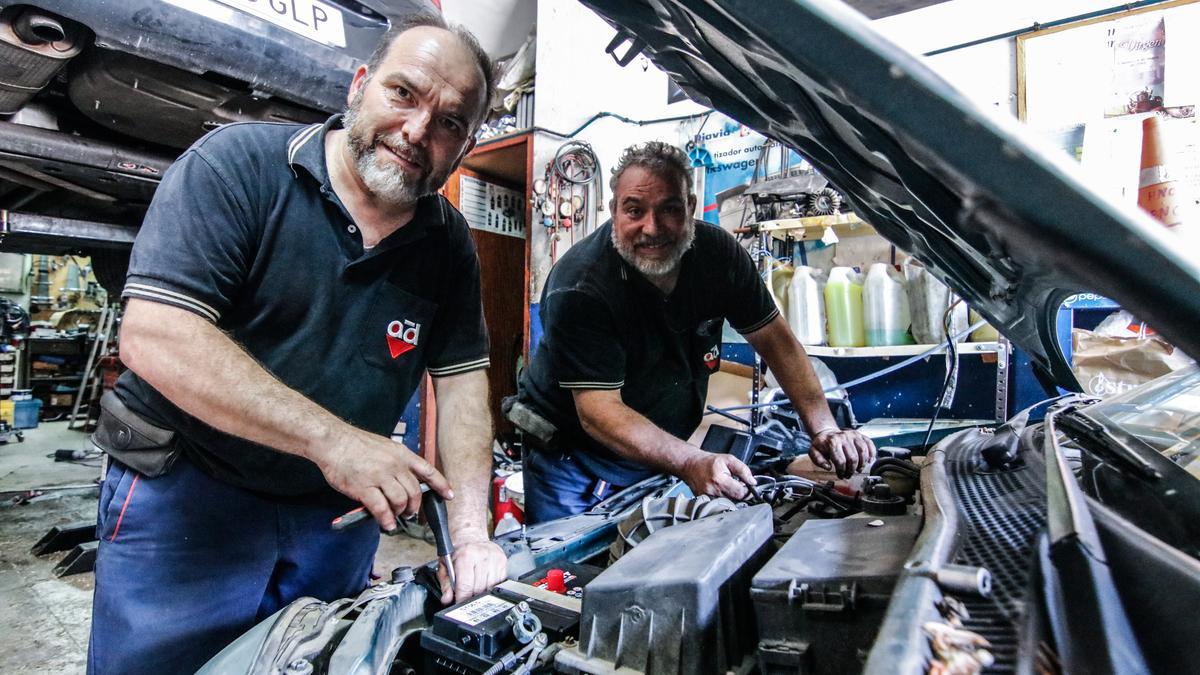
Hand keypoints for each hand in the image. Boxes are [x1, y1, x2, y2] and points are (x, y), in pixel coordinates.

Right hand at [316, 429, 452, 530]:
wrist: (333, 441)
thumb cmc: (355, 444)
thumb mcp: (385, 447)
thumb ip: (396, 462)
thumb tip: (404, 481)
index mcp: (401, 454)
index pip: (428, 471)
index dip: (441, 485)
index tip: (449, 495)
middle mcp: (395, 465)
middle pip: (415, 491)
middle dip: (414, 506)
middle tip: (409, 513)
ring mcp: (380, 476)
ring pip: (400, 501)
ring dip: (400, 513)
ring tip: (395, 517)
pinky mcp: (364, 487)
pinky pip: (381, 509)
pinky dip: (386, 519)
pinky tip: (386, 524)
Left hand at [438, 537, 507, 604]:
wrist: (470, 535)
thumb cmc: (457, 550)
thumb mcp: (445, 565)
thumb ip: (445, 584)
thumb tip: (447, 599)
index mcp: (466, 556)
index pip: (466, 586)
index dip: (462, 598)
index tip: (459, 603)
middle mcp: (482, 556)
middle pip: (479, 589)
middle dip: (471, 596)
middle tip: (466, 596)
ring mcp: (494, 558)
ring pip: (491, 587)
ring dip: (482, 592)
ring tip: (474, 588)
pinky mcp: (503, 561)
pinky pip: (499, 582)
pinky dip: (491, 586)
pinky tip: (484, 581)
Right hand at [678, 451, 754, 499]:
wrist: (690, 464)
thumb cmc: (708, 462)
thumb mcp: (729, 459)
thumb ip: (743, 470)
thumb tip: (753, 482)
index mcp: (719, 480)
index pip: (740, 493)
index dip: (748, 491)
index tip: (749, 487)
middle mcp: (712, 491)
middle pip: (735, 500)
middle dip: (740, 494)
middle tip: (739, 486)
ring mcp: (707, 498)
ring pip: (728, 503)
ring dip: (732, 497)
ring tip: (729, 487)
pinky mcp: (704, 501)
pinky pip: (719, 504)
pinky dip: (724, 499)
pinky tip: (721, 491)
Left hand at [809, 428, 875, 477]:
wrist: (827, 433)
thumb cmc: (822, 444)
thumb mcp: (814, 451)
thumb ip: (818, 460)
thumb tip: (828, 466)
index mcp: (832, 441)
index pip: (841, 461)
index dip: (842, 471)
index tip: (841, 475)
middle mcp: (844, 437)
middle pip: (853, 458)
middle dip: (851, 470)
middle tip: (849, 474)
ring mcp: (854, 435)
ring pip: (863, 452)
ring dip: (862, 464)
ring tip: (858, 469)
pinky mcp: (860, 435)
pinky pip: (870, 444)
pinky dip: (872, 453)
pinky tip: (869, 461)